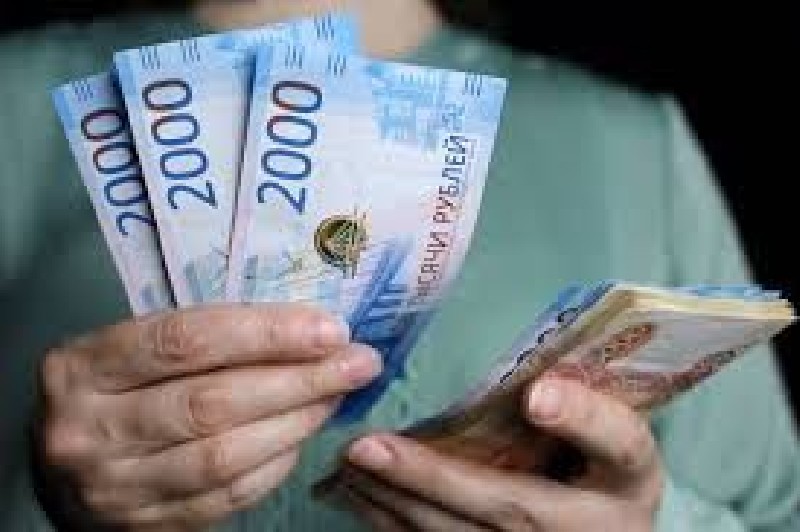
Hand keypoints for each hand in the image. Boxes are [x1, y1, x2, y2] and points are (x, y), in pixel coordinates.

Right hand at [35, 304, 380, 530]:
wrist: (64, 463)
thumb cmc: (115, 388)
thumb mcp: (136, 348)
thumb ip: (207, 338)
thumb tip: (309, 331)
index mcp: (83, 366)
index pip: (186, 341)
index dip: (266, 334)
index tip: (330, 328)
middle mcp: (89, 430)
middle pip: (212, 403)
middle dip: (299, 379)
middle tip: (357, 362)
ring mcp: (115, 487)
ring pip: (224, 455)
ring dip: (296, 422)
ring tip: (336, 395)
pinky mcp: (144, 525)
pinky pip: (226, 497)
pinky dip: (275, 465)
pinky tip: (302, 436)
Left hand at [341, 377, 663, 530]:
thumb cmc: (602, 474)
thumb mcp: (614, 439)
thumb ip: (585, 408)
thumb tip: (527, 380)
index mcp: (626, 479)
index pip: (621, 445)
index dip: (583, 419)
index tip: (538, 395)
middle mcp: (581, 528)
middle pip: (507, 506)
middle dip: (432, 478)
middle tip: (366, 448)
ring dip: (396, 502)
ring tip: (349, 465)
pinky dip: (393, 524)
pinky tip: (358, 496)